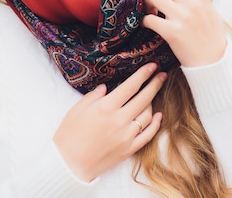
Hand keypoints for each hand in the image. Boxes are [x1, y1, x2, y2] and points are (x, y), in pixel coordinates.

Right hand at [53, 63, 165, 181]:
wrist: (69, 165)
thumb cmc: (69, 135)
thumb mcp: (76, 109)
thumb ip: (93, 96)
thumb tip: (105, 87)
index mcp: (106, 107)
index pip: (131, 86)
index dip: (143, 74)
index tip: (152, 66)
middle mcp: (119, 120)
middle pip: (144, 98)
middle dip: (155, 84)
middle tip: (162, 75)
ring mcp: (126, 136)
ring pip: (147, 116)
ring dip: (152, 102)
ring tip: (152, 94)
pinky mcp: (128, 150)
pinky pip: (148, 135)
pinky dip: (155, 124)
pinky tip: (158, 116)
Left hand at [136, 0, 226, 67]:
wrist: (214, 61)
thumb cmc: (209, 33)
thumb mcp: (207, 8)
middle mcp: (191, 2)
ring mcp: (181, 16)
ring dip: (147, 2)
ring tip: (151, 9)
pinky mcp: (172, 31)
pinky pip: (149, 19)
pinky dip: (146, 20)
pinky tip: (149, 23)